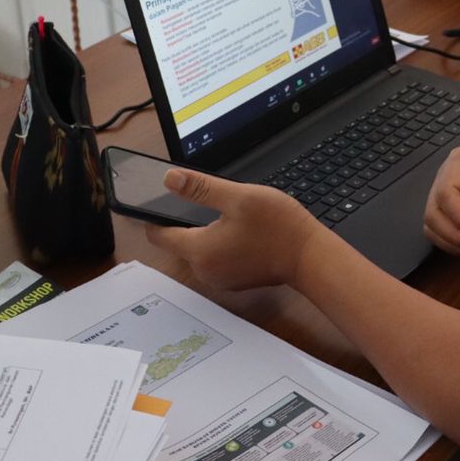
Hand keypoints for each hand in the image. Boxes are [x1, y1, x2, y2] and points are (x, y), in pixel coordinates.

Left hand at [145, 168, 323, 290]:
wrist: (310, 257)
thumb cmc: (279, 227)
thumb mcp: (238, 197)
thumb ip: (200, 188)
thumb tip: (168, 179)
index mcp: (199, 250)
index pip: (158, 235)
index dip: (151, 216)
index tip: (149, 201)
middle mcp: (205, 270)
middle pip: (179, 242)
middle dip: (185, 221)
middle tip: (204, 198)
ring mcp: (220, 278)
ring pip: (199, 250)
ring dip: (205, 232)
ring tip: (228, 214)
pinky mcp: (234, 280)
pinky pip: (216, 259)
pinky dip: (220, 244)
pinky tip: (240, 230)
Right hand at [423, 143, 459, 256]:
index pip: (445, 191)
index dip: (457, 214)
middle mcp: (447, 180)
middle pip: (433, 212)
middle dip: (453, 233)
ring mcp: (449, 200)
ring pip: (433, 226)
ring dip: (453, 243)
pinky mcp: (455, 216)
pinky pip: (444, 235)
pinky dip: (456, 246)